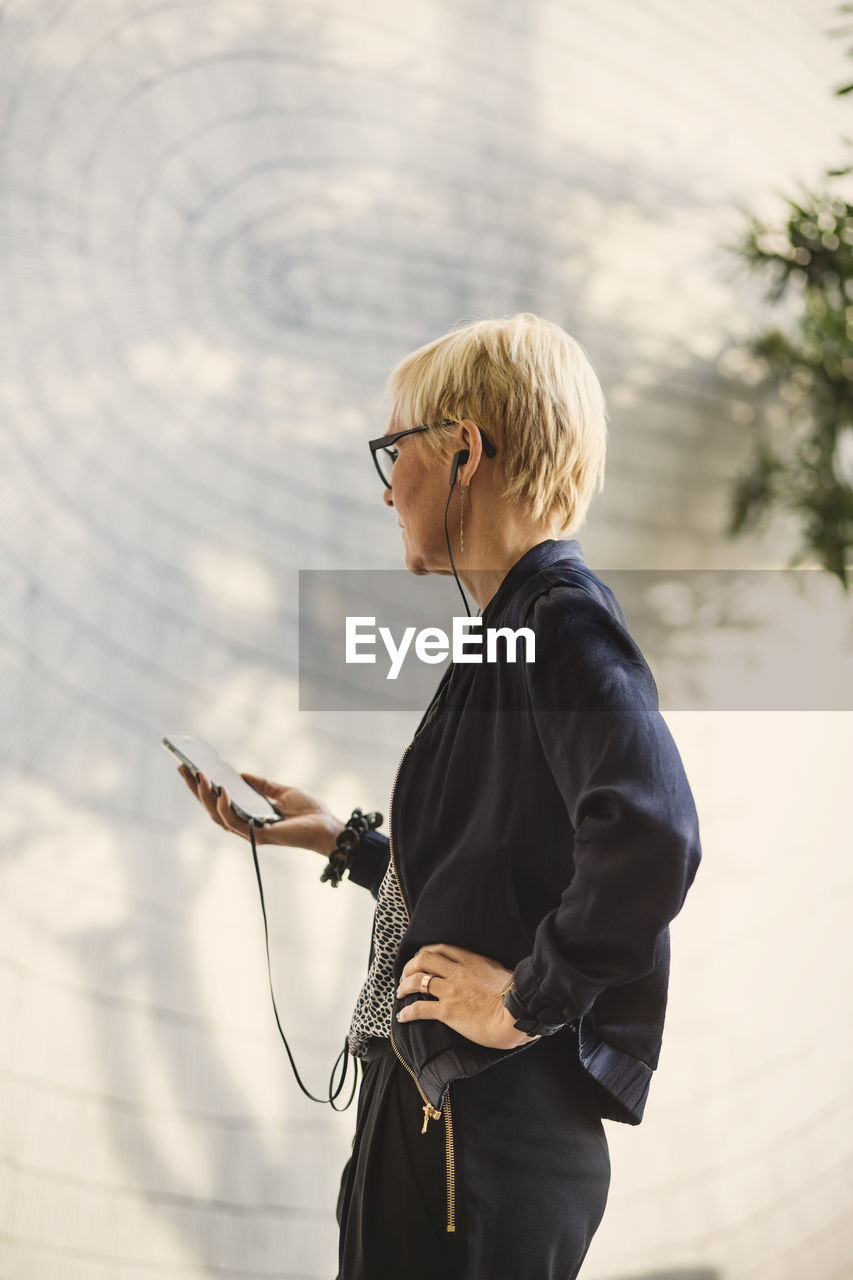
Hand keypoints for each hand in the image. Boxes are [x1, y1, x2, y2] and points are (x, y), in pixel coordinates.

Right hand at [178, 766, 344, 856]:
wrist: (327, 826)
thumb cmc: (308, 811)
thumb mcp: (281, 791)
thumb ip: (261, 785)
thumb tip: (240, 774)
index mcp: (249, 814)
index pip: (219, 802)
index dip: (203, 788)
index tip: (190, 768)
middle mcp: (245, 824)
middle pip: (212, 808)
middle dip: (196, 790)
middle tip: (183, 769)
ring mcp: (250, 831)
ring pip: (218, 816)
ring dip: (206, 796)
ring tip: (199, 776)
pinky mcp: (258, 835)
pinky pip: (235, 822)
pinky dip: (225, 807)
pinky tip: (223, 789)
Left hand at [395, 943, 539, 1050]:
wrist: (517, 1014)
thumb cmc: (516, 997)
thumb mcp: (501, 972)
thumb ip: (488, 969)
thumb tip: (487, 972)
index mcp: (471, 960)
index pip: (441, 948)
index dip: (426, 952)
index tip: (420, 959)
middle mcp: (457, 971)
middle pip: (424, 959)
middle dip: (410, 966)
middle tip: (405, 976)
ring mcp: (451, 990)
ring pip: (417, 980)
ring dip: (404, 986)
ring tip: (399, 993)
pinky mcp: (447, 1011)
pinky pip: (420, 1008)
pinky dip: (407, 1012)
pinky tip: (401, 1017)